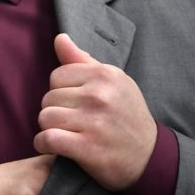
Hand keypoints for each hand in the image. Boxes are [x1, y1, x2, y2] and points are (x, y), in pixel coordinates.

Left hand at [34, 34, 156, 190]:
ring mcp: (94, 122)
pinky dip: (44, 144)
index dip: (61, 91)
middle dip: (55, 110)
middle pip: (48, 98)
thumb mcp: (113, 82)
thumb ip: (82, 60)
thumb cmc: (126, 115)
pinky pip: (47, 139)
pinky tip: (52, 147)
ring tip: (65, 133)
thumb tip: (60, 38)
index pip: (56, 76)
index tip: (74, 103)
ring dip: (49, 128)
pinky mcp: (88, 148)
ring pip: (45, 117)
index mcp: (105, 75)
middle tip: (72, 122)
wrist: (151, 157)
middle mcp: (100, 95)